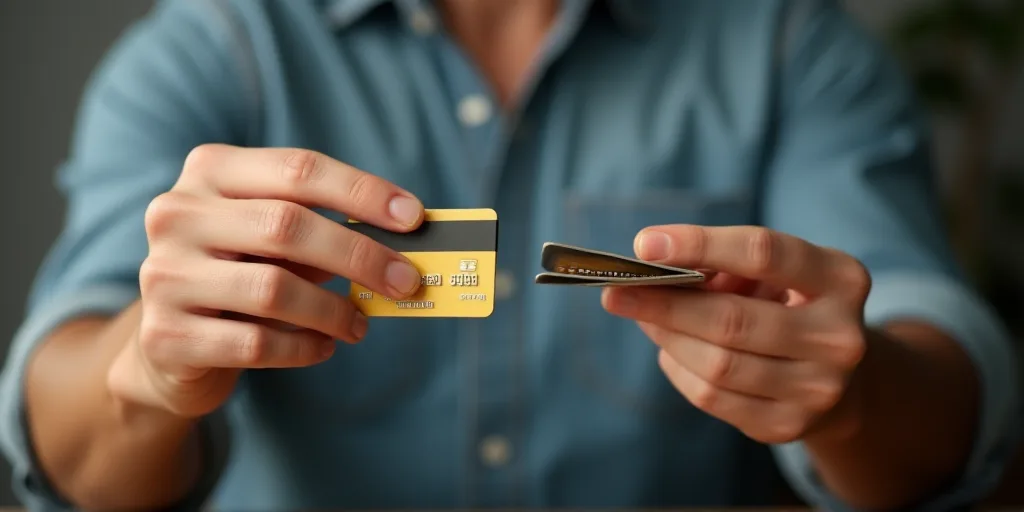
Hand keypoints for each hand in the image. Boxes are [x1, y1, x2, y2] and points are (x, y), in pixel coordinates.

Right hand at [108, 144, 424, 417]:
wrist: (169, 343)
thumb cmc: (240, 273)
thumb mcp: (273, 238)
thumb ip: (324, 230)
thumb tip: (401, 246)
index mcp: (210, 171)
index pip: (298, 169)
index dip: (362, 191)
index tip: (414, 217)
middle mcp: (177, 214)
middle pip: (287, 225)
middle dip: (360, 255)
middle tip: (406, 282)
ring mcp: (163, 275)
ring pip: (273, 289)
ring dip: (333, 310)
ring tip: (359, 325)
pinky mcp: (165, 336)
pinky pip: (256, 343)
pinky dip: (303, 347)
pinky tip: (322, 347)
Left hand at [601, 225, 872, 443]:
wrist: (842, 382)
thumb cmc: (789, 306)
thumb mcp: (773, 274)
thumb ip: (721, 263)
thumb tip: (652, 264)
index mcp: (841, 279)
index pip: (762, 253)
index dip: (699, 244)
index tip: (644, 244)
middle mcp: (839, 336)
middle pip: (732, 319)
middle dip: (664, 304)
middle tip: (616, 291)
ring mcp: (818, 388)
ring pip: (717, 364)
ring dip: (667, 337)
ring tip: (642, 317)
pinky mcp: (789, 425)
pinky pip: (712, 398)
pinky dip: (680, 369)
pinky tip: (671, 350)